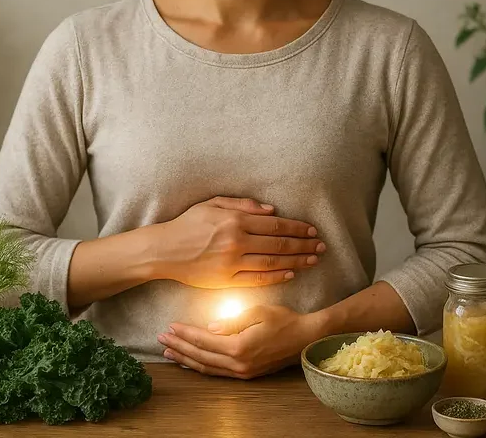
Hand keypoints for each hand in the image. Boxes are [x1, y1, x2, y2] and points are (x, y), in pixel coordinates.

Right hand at [157, 197, 325, 288]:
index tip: (312, 230)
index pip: (275, 224)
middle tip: (322, 246)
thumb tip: (271, 210)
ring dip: (297, 261)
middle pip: (279, 244)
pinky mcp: (226, 280)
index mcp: (235, 220)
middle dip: (304, 245)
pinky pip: (258, 279)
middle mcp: (237, 241)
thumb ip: (243, 205)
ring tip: (314, 260)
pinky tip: (291, 273)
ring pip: (273, 263)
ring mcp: (232, 263)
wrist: (163, 250)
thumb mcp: (213, 204)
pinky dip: (277, 277)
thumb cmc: (187, 224)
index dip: (297, 228)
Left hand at [157, 305, 322, 378]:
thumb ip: (231, 320)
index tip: (169, 326)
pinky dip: (201, 366)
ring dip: (186, 359)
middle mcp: (238, 364)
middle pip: (201, 356)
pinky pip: (217, 372)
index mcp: (239, 347)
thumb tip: (209, 327)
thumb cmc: (285, 320)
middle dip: (179, 347)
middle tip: (161, 339)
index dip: (185, 333)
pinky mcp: (247, 373)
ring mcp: (243, 372)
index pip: (204, 340)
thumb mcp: (258, 312)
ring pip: (207, 367)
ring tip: (169, 352)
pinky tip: (192, 361)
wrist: (306, 339)